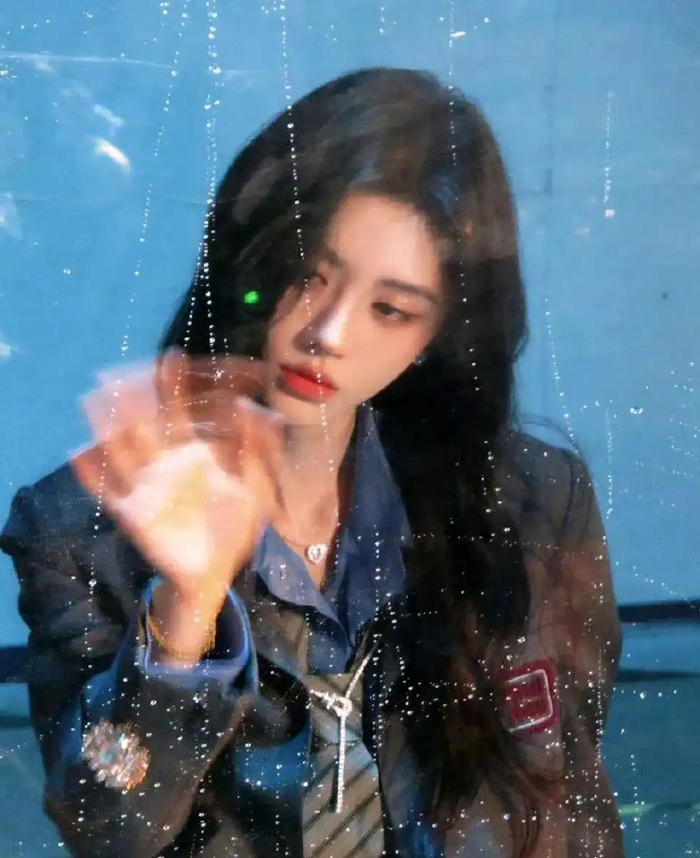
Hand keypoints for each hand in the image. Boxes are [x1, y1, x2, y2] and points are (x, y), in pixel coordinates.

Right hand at [71, 349, 284, 620]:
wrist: (214, 573)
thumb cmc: (233, 530)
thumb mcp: (255, 490)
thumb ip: (258, 454)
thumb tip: (265, 413)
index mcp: (195, 454)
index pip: (183, 412)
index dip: (178, 386)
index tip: (174, 357)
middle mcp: (166, 464)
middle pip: (147, 422)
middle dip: (137, 395)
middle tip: (124, 366)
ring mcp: (147, 487)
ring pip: (123, 450)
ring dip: (108, 426)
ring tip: (95, 399)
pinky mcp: (134, 514)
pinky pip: (109, 493)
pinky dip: (93, 476)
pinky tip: (79, 455)